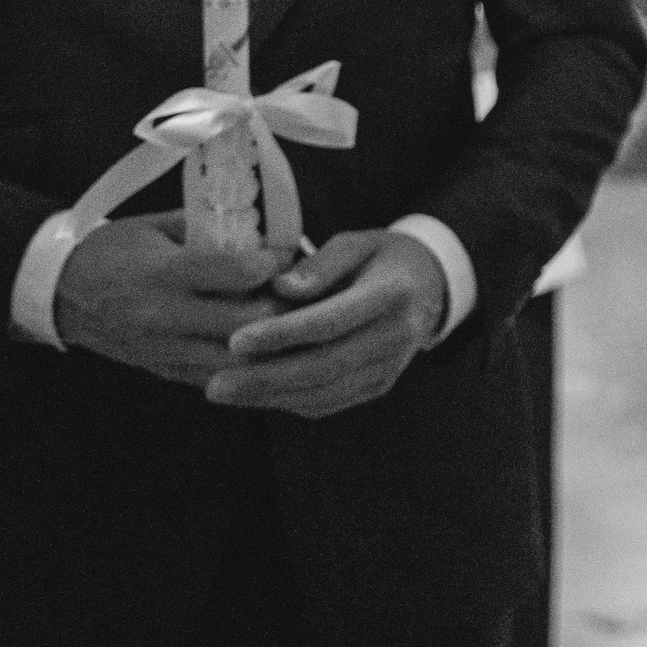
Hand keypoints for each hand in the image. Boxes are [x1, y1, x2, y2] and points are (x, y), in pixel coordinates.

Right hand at [54, 210, 288, 388]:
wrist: (61, 294)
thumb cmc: (113, 251)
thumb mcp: (157, 225)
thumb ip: (210, 228)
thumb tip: (265, 230)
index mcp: (162, 273)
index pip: (234, 272)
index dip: (273, 264)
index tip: (289, 255)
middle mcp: (164, 316)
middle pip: (244, 323)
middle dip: (284, 309)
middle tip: (304, 294)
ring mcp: (165, 350)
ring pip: (238, 362)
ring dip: (273, 346)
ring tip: (297, 326)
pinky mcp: (167, 373)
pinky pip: (221, 380)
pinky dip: (252, 370)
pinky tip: (276, 356)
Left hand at [205, 230, 447, 419]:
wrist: (429, 287)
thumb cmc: (382, 258)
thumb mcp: (355, 243)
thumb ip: (319, 265)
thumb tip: (278, 288)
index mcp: (392, 294)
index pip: (331, 321)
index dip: (282, 334)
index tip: (236, 339)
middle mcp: (396, 337)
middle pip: (324, 367)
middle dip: (266, 379)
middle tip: (216, 385)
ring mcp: (389, 368)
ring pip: (324, 394)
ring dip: (270, 397)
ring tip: (224, 392)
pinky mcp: (378, 386)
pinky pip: (329, 403)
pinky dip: (288, 402)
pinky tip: (253, 395)